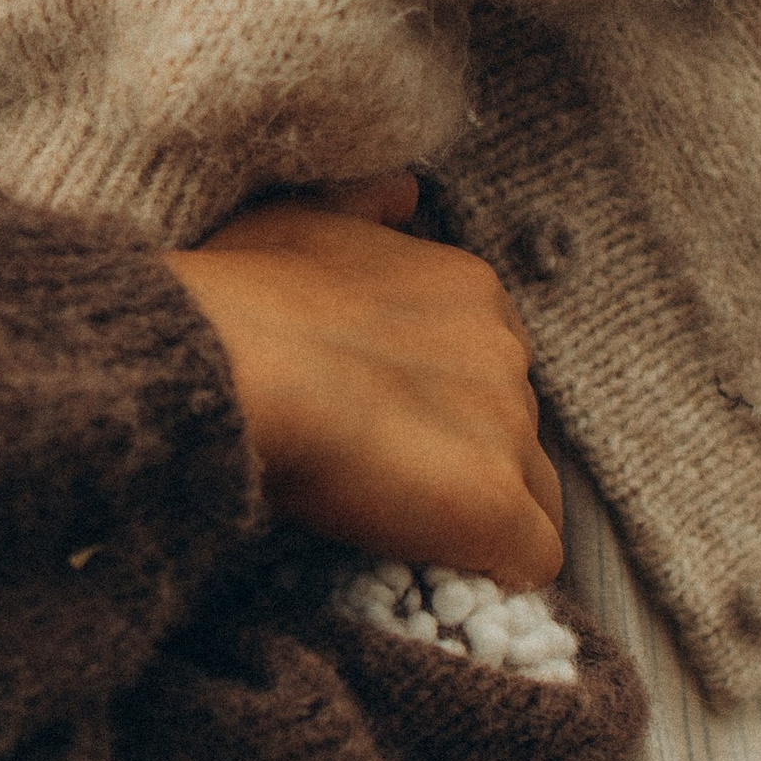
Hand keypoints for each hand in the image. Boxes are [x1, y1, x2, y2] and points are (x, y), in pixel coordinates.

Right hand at [166, 205, 562, 589]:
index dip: (435, 407)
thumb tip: (404, 190)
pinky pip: (531, 560)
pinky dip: (491, 570)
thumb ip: (364, 209)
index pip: (488, 369)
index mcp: (470, 290)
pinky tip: (435, 569)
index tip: (379, 423)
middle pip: (514, 432)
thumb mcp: (299, 219)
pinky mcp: (495, 505)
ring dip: (476, 519)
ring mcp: (508, 431)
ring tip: (398, 532)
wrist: (229, 362)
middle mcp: (508, 353)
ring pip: (530, 496)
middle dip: (461, 460)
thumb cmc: (237, 296)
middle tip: (379, 480)